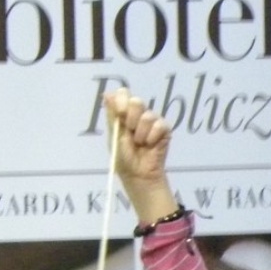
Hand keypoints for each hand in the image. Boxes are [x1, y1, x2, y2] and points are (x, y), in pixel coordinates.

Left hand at [103, 88, 178, 224]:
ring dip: (141, 133)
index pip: (124, 94)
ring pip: (148, 115)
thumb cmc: (124, 158)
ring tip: (140, 144)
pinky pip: (159, 125)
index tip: (121, 112)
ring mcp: (153, 122)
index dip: (122, 99)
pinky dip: (152, 137)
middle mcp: (138, 115)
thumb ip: (112, 114)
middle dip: (131, 118)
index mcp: (124, 114)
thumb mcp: (115, 136)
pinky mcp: (164, 129)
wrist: (138, 175)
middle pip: (136, 101)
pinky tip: (150, 145)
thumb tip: (106, 93)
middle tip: (130, 131)